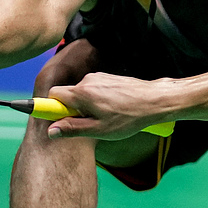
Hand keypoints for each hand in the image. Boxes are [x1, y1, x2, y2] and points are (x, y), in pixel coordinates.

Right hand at [44, 72, 167, 138]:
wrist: (155, 101)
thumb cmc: (129, 117)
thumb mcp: (99, 130)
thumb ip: (73, 129)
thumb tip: (51, 131)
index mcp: (82, 93)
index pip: (53, 95)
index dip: (51, 108)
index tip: (55, 119)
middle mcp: (88, 80)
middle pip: (67, 95)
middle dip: (72, 110)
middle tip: (89, 123)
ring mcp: (99, 77)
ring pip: (82, 93)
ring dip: (87, 106)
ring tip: (107, 117)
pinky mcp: (108, 77)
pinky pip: (94, 89)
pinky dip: (98, 100)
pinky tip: (114, 109)